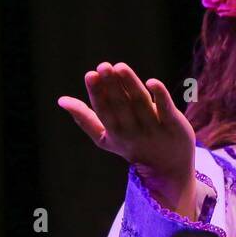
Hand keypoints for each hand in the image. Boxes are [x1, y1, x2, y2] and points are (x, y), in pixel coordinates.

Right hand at [57, 62, 196, 199]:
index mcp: (115, 132)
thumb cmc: (132, 146)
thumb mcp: (106, 137)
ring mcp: (154, 128)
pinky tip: (152, 82)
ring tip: (120, 67)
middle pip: (121, 105)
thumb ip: (84, 118)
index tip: (90, 75)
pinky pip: (166, 109)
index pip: (104, 111)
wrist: (168, 169)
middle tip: (103, 66)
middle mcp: (133, 131)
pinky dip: (160, 96)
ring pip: (141, 103)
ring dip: (130, 84)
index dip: (97, 93)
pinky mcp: (174, 124)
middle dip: (112, 85)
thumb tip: (61, 100)